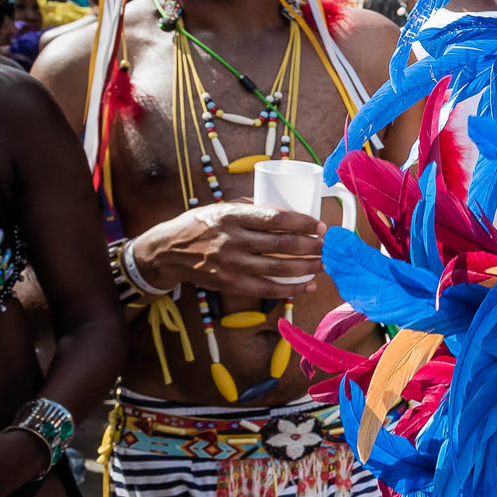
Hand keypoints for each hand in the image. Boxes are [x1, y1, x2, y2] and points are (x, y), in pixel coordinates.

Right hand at [131, 201, 327, 298]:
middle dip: (311, 246)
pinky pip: (267, 288)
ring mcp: (231, 264)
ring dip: (306, 268)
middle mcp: (232, 240)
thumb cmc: (200, 225)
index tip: (319, 225)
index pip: (275, 218)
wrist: (168, 251)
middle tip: (327, 246)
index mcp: (232, 216)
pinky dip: (290, 288)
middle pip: (282, 244)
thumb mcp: (222, 208)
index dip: (302, 222)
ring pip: (278, 268)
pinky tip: (307, 285)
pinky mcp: (230, 284)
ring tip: (324, 265)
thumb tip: (287, 208)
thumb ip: (251, 208)